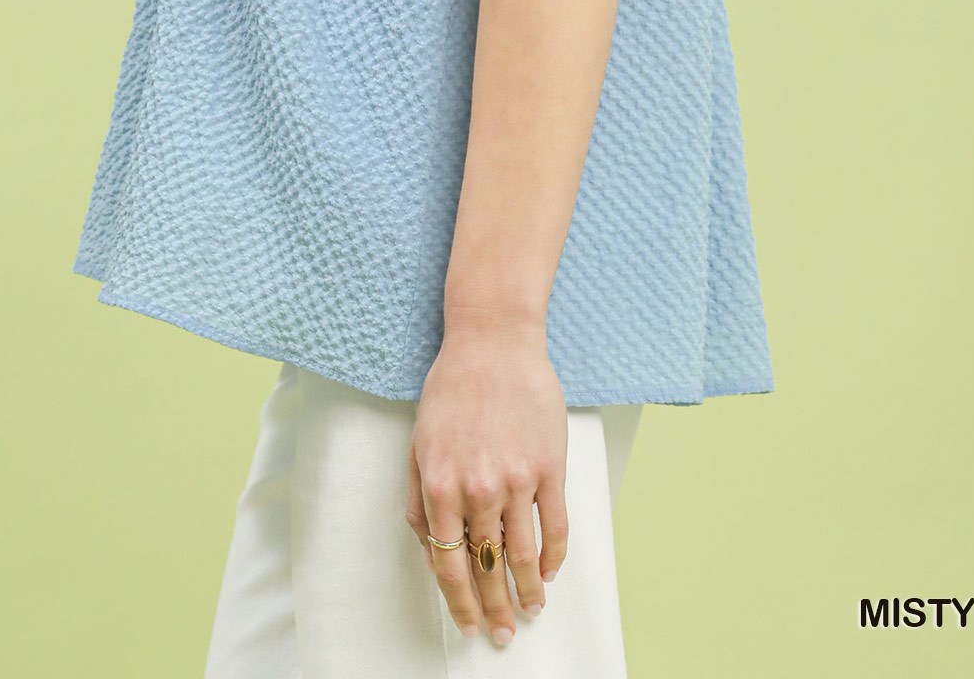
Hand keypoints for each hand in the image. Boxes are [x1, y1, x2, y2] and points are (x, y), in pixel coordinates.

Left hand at [405, 315, 567, 645]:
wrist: (493, 341)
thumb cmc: (452, 389)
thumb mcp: (418, 445)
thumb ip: (420, 502)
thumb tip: (432, 549)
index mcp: (440, 486)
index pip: (449, 565)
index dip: (460, 602)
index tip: (469, 622)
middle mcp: (478, 489)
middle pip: (487, 567)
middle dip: (495, 607)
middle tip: (502, 632)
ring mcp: (517, 479)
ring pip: (525, 554)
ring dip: (529, 590)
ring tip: (531, 609)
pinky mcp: (549, 466)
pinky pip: (555, 525)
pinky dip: (555, 556)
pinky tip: (552, 571)